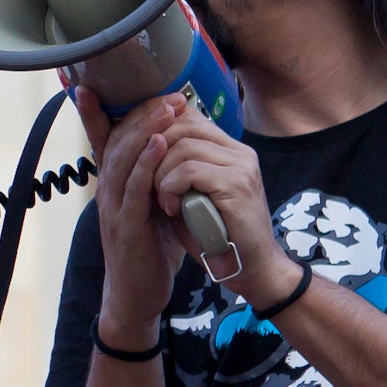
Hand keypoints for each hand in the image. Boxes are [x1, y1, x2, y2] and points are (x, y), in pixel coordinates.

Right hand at [80, 88, 192, 341]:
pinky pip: (135, 189)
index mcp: (113, 187)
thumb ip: (157, 180)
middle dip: (141, 112)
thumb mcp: (153, 208)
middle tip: (169, 92)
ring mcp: (114, 209)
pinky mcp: (127, 227)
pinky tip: (160, 143)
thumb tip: (175, 150)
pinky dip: (146, 163)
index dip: (93, 113)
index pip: (101, 142)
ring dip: (146, 129)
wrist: (137, 297)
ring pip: (124, 159)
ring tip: (168, 107)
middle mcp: (107, 192)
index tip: (90, 84)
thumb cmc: (149, 252)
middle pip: (116, 141)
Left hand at [148, 104, 292, 308]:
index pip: (187, 117)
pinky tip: (171, 208)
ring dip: (160, 174)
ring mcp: (241, 165)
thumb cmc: (214, 236)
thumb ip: (171, 171)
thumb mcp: (187, 196)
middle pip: (183, 124)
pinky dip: (171, 188)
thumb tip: (138, 151)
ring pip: (183, 147)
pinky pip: (190, 170)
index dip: (155, 129)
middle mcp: (238, 151)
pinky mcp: (238, 184)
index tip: (135, 152)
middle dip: (152, 149)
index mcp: (228, 150)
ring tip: (160, 200)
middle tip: (142, 178)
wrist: (251, 268)